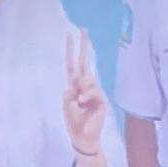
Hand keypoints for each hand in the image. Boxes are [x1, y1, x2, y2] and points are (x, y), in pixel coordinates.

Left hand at [61, 32, 107, 158]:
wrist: (82, 137)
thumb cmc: (73, 121)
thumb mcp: (66, 104)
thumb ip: (70, 92)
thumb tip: (77, 83)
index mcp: (74, 85)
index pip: (72, 64)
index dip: (71, 50)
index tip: (69, 34)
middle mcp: (84, 86)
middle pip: (84, 62)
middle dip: (83, 46)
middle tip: (83, 29)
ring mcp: (94, 93)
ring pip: (88, 79)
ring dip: (82, 87)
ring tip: (78, 101)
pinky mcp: (101, 101)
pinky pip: (93, 92)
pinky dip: (86, 96)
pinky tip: (81, 102)